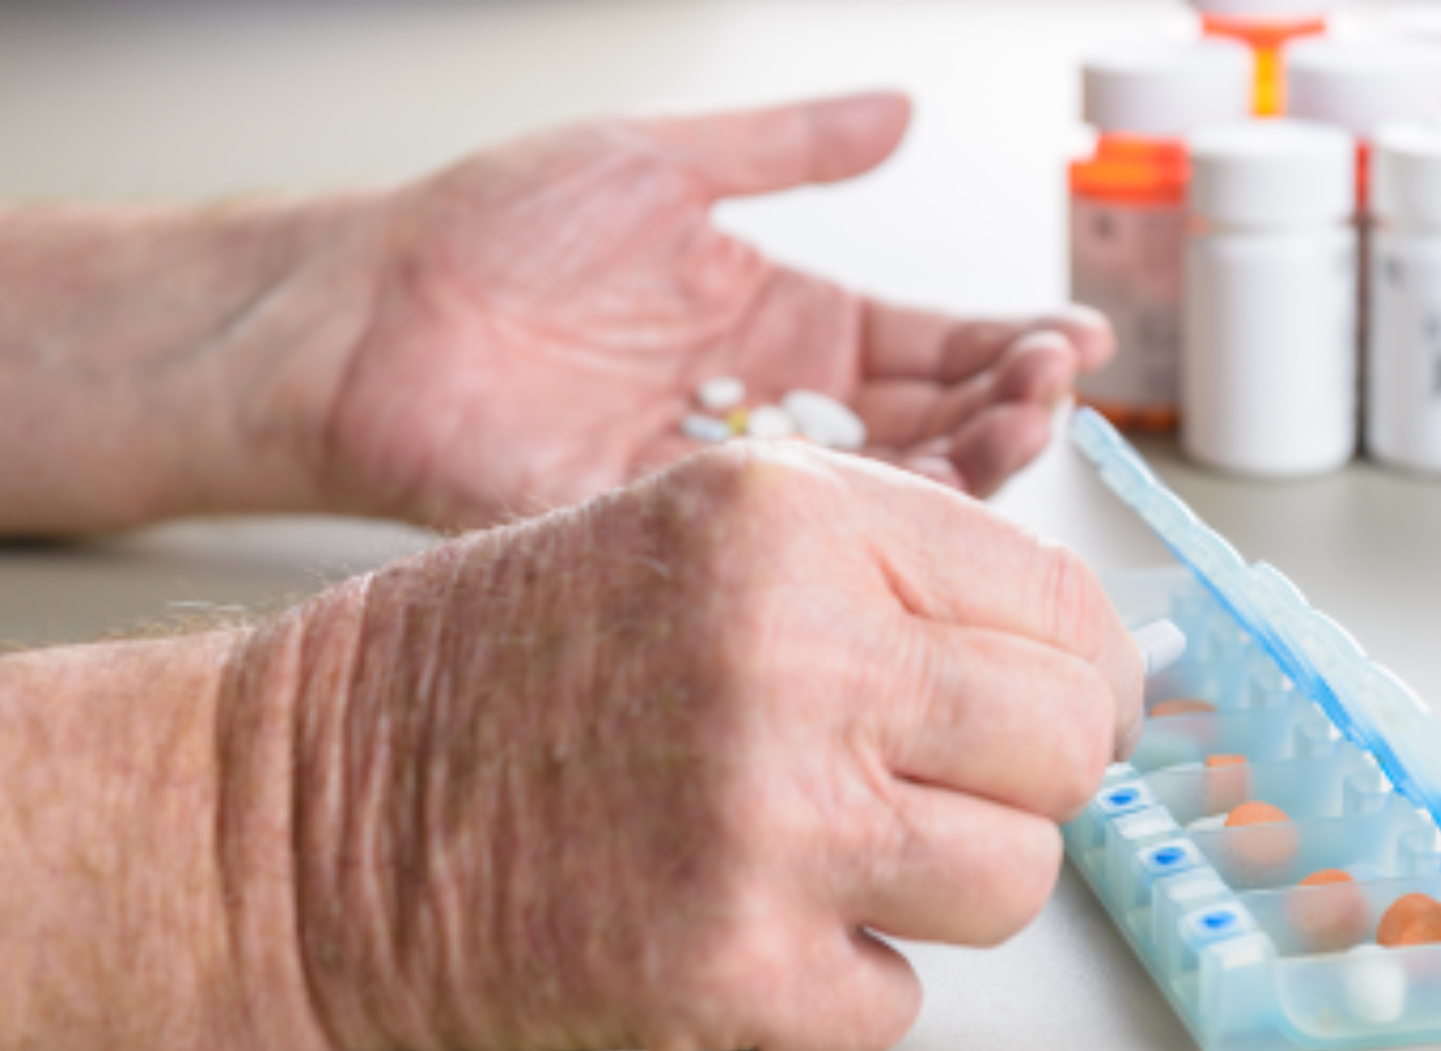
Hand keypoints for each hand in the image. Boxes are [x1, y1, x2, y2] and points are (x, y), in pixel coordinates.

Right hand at [278, 443, 1141, 1050]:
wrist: (310, 801)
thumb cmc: (496, 665)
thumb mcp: (696, 536)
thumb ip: (882, 575)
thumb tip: (1064, 660)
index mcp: (793, 523)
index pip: (1061, 604)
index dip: (1083, 673)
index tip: (1066, 711)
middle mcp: (796, 654)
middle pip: (1067, 743)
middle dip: (1036, 781)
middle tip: (965, 792)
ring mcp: (765, 819)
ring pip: (1013, 882)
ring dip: (945, 888)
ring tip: (841, 860)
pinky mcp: (723, 966)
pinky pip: (898, 1002)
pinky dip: (844, 983)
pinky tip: (754, 925)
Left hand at [318, 93, 1111, 526]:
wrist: (369, 311)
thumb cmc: (493, 227)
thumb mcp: (661, 163)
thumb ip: (787, 148)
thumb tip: (902, 109)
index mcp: (778, 319)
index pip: (925, 343)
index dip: (1005, 344)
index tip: (1071, 340)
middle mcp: (766, 408)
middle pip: (922, 427)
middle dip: (1002, 410)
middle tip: (1049, 389)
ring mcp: (723, 480)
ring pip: (872, 498)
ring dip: (955, 471)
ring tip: (1016, 429)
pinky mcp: (671, 535)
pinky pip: (782, 550)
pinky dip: (855, 536)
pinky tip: (912, 509)